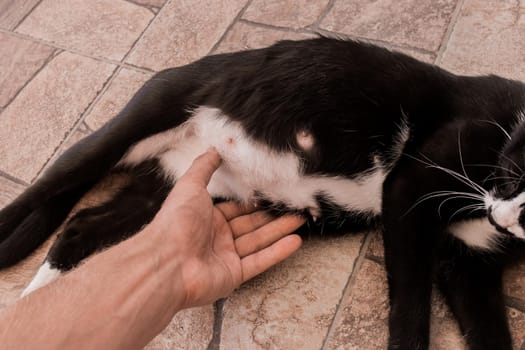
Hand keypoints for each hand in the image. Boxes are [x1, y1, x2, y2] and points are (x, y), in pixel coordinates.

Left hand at [145, 148, 304, 307]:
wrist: (168, 261)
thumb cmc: (177, 221)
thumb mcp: (190, 185)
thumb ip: (204, 167)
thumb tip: (214, 149)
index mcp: (207, 218)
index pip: (235, 209)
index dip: (253, 203)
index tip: (272, 194)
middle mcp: (217, 238)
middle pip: (250, 225)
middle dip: (272, 217)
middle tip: (293, 208)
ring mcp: (226, 257)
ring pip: (258, 241)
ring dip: (280, 231)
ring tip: (300, 220)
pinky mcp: (234, 275)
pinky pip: (259, 261)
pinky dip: (277, 252)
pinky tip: (294, 241)